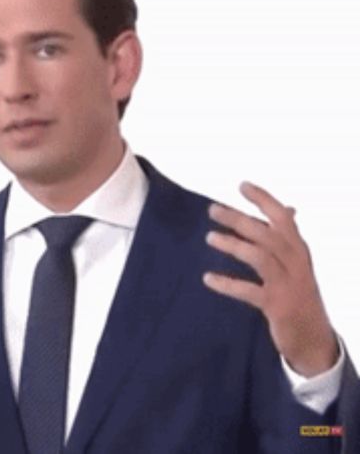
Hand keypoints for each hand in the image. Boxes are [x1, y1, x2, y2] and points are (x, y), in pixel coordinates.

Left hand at [203, 181, 337, 376]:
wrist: (314, 338)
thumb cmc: (300, 294)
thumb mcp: (297, 264)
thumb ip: (287, 238)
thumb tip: (289, 208)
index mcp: (299, 250)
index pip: (283, 218)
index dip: (264, 200)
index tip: (242, 185)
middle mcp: (296, 263)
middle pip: (267, 234)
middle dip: (239, 219)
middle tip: (213, 210)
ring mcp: (288, 285)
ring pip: (260, 257)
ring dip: (234, 245)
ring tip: (210, 238)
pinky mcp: (277, 305)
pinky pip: (249, 291)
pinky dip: (228, 284)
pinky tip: (208, 278)